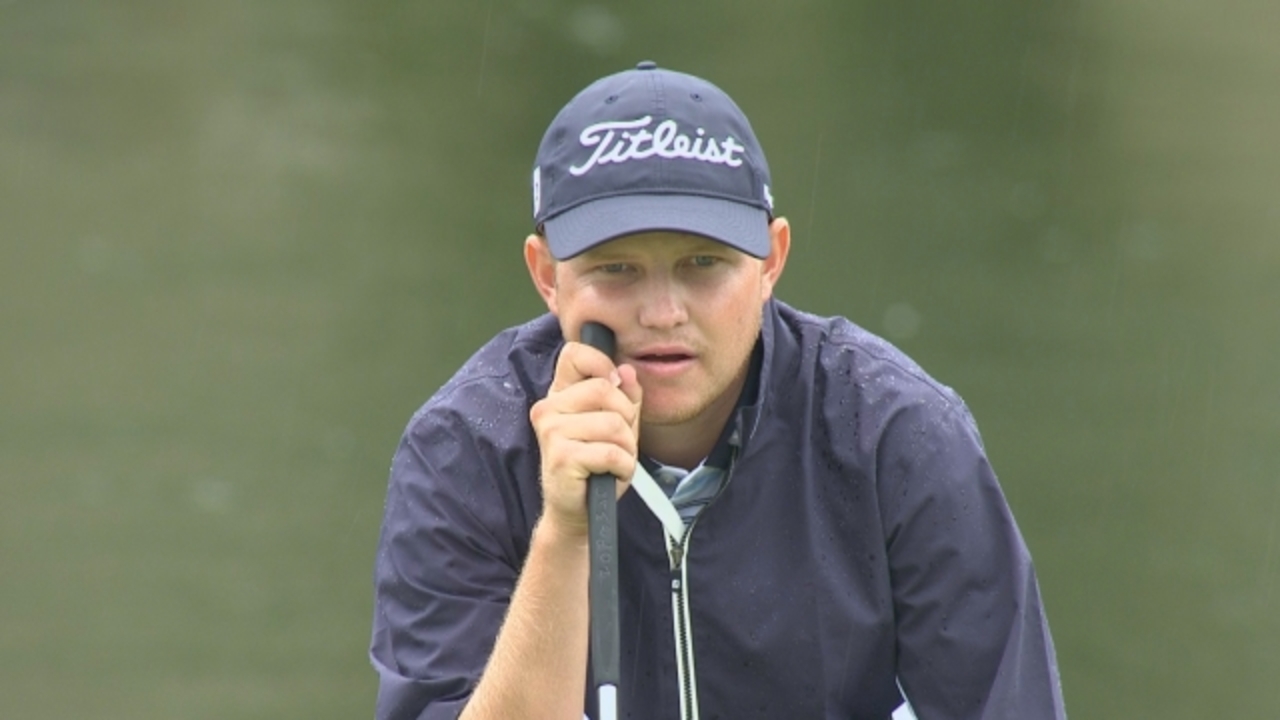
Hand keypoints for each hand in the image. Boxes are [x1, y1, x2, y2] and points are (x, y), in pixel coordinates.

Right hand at [529, 339, 642, 539]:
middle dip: (626, 418)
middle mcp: (549, 408)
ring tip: (614, 461)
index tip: (616, 386)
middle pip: (605, 389)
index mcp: (560, 395)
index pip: (575, 354)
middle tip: (619, 441)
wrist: (577, 511)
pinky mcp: (561, 457)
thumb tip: (627, 372)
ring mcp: (551, 431)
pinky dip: (623, 467)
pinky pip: (612, 452)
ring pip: (613, 423)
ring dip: (626, 448)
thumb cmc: (596, 466)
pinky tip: (611, 474)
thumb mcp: (617, 426)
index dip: (602, 363)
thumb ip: (625, 397)